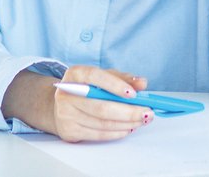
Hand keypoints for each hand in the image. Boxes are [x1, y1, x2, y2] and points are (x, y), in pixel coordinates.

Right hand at [25, 65, 153, 142]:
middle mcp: (66, 93)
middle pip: (101, 106)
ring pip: (102, 123)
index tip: (134, 93)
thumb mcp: (104, 78)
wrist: (60, 107)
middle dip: (128, 111)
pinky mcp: (69, 131)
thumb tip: (142, 83)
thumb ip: (123, 78)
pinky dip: (117, 132)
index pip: (95, 77)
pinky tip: (128, 128)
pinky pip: (98, 134)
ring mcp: (66, 114)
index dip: (115, 85)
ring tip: (141, 120)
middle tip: (147, 112)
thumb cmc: (87, 90)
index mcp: (75, 74)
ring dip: (126, 123)